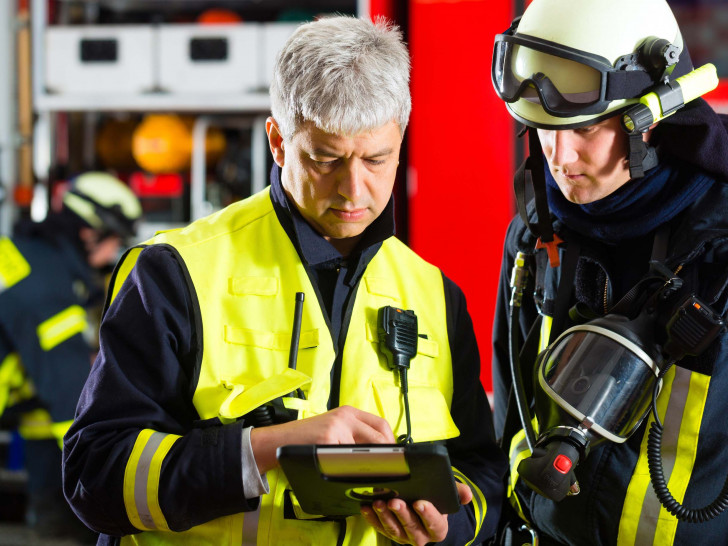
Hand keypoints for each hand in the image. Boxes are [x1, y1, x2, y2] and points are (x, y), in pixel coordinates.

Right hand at [250, 405, 394, 472]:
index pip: (381, 425)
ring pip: (365, 450)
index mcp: (349, 413)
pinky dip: (352, 470)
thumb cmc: (308, 439)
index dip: (391, 443)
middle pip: (378, 437)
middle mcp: (345, 417)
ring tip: (374, 477)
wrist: (280, 440)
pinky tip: (353, 477)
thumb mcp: (334, 428)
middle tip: (389, 471)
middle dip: (387, 456)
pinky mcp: (326, 441)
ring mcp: (336, 428)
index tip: (395, 457)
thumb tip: (382, 453)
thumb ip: (354, 435)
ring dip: (372, 465)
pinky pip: (347, 459)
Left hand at [360, 482, 471, 544]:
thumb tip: (467, 495)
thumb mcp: (448, 494)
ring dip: (384, 517)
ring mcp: (403, 536)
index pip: (434, 524)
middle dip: (402, 514)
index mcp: (438, 528)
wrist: (423, 508)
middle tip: (394, 501)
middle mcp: (421, 536)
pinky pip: (379, 527)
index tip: (419, 502)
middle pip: (411, 527)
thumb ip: (458, 492)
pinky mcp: (388, 532)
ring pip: (393, 530)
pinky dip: (372, 518)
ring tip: (378, 503)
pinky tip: (366, 507)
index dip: (427, 514)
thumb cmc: (435, 499)